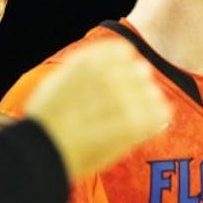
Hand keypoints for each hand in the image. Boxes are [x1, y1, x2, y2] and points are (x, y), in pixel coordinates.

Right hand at [23, 40, 170, 179]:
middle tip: (120, 110)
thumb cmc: (45, 121)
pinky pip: (160, 112)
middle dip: (135, 88)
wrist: (42, 151)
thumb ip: (82, 69)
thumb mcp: (57, 81)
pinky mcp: (132, 121)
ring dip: (146, 106)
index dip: (122, 69)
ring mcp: (121, 97)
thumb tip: (104, 67)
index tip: (116, 86)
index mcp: (89, 60)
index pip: (124, 52)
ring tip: (129, 124)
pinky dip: (155, 122)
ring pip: (152, 93)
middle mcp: (108, 74)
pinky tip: (144, 131)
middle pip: (141, 71)